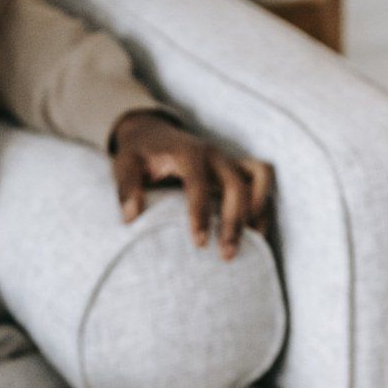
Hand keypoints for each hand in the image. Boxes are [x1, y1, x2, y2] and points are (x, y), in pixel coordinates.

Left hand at [110, 111, 274, 260]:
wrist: (153, 133)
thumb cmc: (139, 154)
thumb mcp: (125, 164)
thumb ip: (126, 188)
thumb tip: (130, 218)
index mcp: (187, 152)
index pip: (198, 182)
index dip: (200, 213)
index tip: (199, 243)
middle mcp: (214, 154)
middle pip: (236, 184)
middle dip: (234, 221)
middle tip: (226, 255)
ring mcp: (229, 159)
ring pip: (259, 177)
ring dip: (258, 210)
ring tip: (253, 243)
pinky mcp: (237, 167)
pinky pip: (262, 180)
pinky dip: (263, 204)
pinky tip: (255, 234)